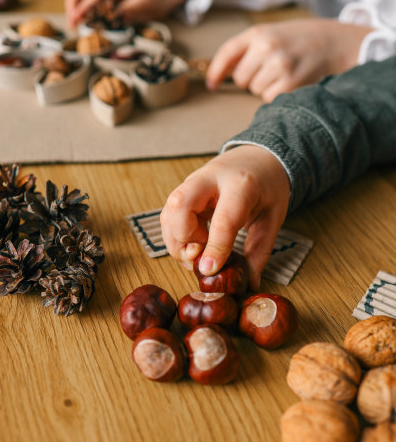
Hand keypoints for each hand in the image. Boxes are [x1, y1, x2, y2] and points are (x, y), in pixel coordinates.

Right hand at [65, 0, 194, 27]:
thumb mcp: (145, 3)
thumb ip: (127, 10)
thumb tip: (112, 19)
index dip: (84, 6)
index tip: (75, 19)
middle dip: (73, 4)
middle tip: (71, 24)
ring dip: (76, 8)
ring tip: (75, 26)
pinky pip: (93, 3)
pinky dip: (86, 12)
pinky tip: (86, 24)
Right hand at [160, 145, 289, 289]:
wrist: (257, 158)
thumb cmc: (267, 186)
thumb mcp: (273, 217)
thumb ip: (259, 251)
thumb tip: (249, 283)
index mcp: (241, 184)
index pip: (223, 219)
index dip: (214, 248)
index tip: (208, 270)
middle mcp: (210, 179)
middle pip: (179, 205)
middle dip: (183, 238)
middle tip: (200, 254)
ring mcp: (192, 183)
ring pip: (168, 212)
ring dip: (176, 241)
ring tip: (197, 255)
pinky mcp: (183, 191)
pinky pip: (168, 215)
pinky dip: (175, 236)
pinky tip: (193, 246)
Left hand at [206, 18, 372, 101]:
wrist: (335, 42)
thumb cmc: (299, 40)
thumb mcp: (272, 34)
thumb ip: (246, 50)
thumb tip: (217, 76)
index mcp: (259, 32)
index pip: (227, 53)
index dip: (216, 71)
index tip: (211, 85)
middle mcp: (267, 47)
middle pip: (241, 78)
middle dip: (250, 79)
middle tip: (270, 70)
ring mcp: (279, 65)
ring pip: (255, 90)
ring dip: (265, 87)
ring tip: (283, 74)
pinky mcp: (290, 83)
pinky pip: (269, 99)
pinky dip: (276, 96)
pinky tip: (290, 83)